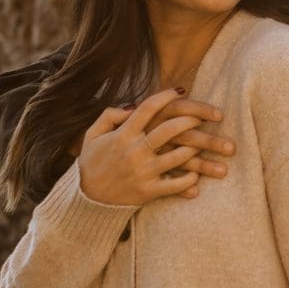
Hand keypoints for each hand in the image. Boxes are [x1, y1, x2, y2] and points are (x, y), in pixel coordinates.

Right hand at [75, 91, 234, 207]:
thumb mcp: (92, 134)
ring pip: (178, 156)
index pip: (147, 108)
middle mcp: (135, 151)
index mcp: (123, 135)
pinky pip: (175, 184)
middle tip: (201, 117)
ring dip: (195, 148)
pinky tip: (195, 175)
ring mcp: (144, 172)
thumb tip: (133, 106)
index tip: (179, 90)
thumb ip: (110, 116)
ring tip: (201, 144)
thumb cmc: (92, 162)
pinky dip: (189, 180)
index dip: (165, 96)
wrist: (87, 197)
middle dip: (190, 120)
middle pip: (169, 130)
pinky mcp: (149, 191)